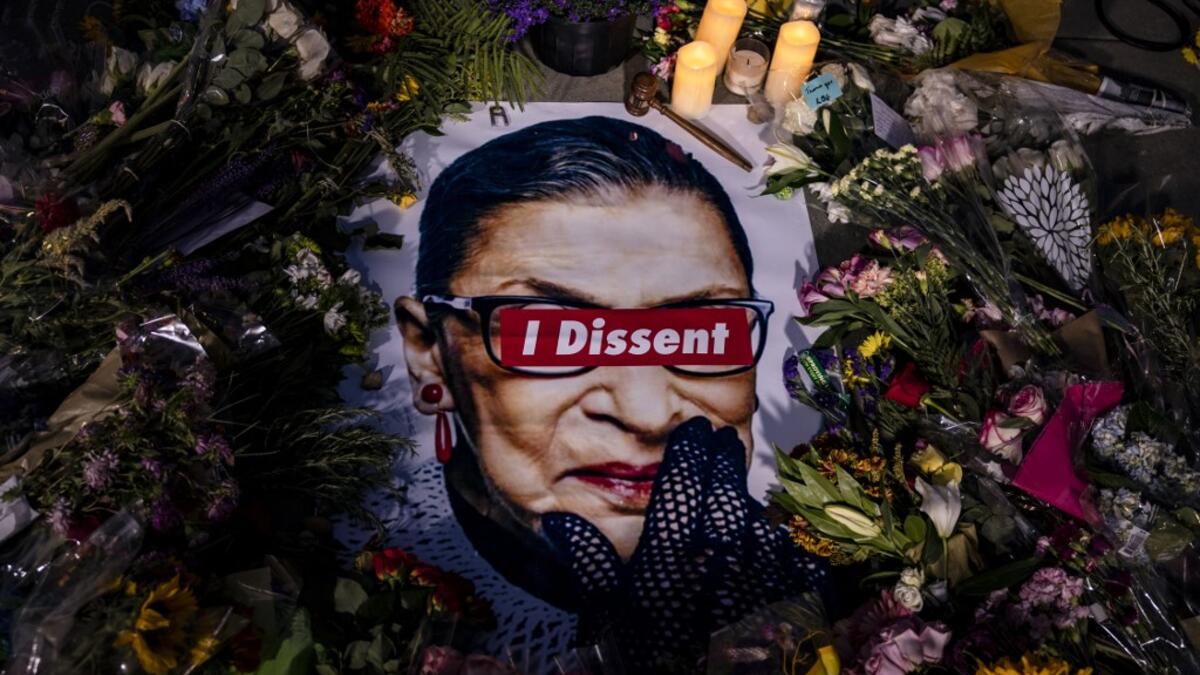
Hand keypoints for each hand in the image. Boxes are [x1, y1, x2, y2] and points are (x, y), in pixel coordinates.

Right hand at [543, 417, 829, 671]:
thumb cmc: (652, 661)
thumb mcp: (608, 618)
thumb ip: (591, 563)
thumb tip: (557, 520)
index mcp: (671, 554)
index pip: (683, 479)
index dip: (690, 448)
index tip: (693, 431)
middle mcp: (720, 554)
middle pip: (725, 488)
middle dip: (722, 459)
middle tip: (721, 442)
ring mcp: (762, 575)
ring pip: (759, 519)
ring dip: (749, 502)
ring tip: (739, 492)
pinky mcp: (793, 600)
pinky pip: (791, 556)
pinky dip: (778, 545)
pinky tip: (767, 545)